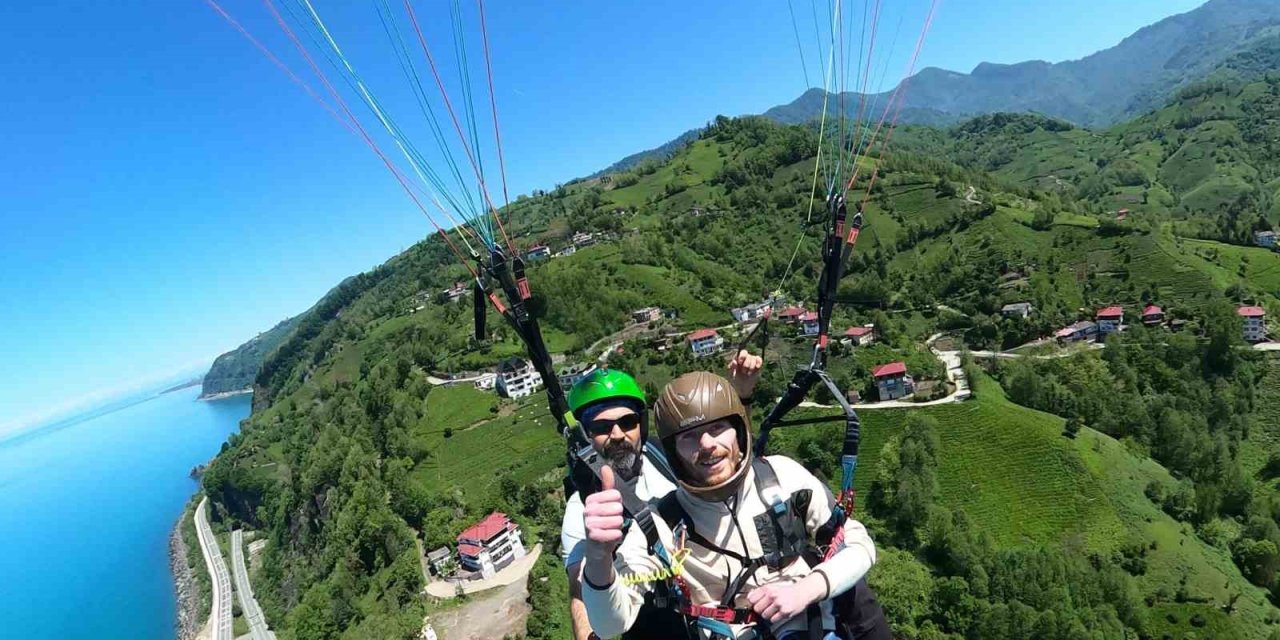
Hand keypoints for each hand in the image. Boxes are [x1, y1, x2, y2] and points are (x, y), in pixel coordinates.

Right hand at [582, 465, 623, 585]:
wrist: (596, 546)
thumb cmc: (602, 522)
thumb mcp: (605, 503)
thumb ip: (607, 485)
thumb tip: (605, 467)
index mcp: (590, 500)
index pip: (616, 494)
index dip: (618, 503)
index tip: (610, 509)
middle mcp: (587, 510)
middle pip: (618, 507)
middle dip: (618, 515)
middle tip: (610, 521)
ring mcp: (589, 524)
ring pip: (618, 520)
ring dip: (618, 526)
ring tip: (609, 529)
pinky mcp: (594, 537)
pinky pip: (616, 533)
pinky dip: (616, 536)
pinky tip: (609, 537)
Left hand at [727, 350, 762, 398]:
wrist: (741, 389)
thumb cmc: (734, 380)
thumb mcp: (730, 375)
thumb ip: (731, 368)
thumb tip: (734, 361)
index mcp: (737, 359)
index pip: (741, 352)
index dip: (742, 356)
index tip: (740, 363)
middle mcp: (745, 359)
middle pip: (748, 355)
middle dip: (746, 364)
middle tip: (743, 372)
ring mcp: (751, 362)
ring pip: (754, 358)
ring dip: (751, 366)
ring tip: (748, 374)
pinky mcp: (757, 366)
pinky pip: (759, 360)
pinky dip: (759, 362)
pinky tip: (757, 367)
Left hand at [746, 579, 822, 624]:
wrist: (801, 592)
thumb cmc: (786, 590)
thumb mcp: (771, 586)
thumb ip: (759, 591)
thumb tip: (749, 597)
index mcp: (767, 588)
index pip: (751, 599)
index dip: (753, 603)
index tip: (756, 604)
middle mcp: (772, 595)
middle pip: (757, 609)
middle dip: (760, 610)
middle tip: (766, 608)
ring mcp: (778, 604)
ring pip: (764, 615)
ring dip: (768, 615)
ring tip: (773, 610)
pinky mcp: (784, 611)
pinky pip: (773, 620)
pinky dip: (774, 618)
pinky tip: (778, 613)